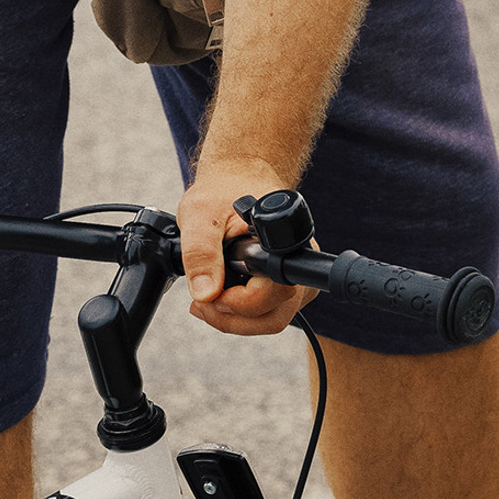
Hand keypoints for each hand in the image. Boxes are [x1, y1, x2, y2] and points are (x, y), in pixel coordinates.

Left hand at [178, 159, 314, 337]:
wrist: (237, 179)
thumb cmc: (221, 191)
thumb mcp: (199, 214)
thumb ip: (200, 253)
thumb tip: (205, 293)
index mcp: (283, 242)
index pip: (274, 292)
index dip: (240, 302)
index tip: (212, 294)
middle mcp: (299, 263)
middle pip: (275, 315)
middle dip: (232, 317)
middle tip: (200, 302)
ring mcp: (295, 279)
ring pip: (272, 320)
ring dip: (234, 319)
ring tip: (205, 301)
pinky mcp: (285, 287)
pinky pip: (268, 314)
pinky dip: (240, 314)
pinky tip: (217, 297)